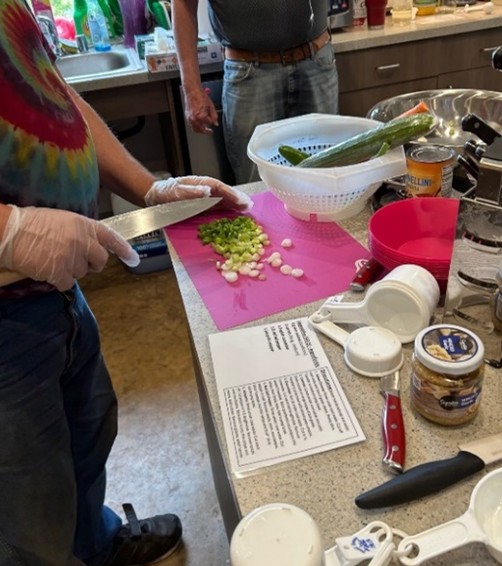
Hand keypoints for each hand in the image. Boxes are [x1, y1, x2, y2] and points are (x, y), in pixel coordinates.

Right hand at [0, 205, 138, 290]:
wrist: (9, 232)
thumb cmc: (32, 223)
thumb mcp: (62, 220)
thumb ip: (81, 232)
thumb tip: (90, 246)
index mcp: (84, 225)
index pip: (111, 238)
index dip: (124, 249)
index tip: (134, 259)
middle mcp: (83, 241)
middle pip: (101, 260)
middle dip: (92, 264)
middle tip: (77, 260)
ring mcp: (73, 257)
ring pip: (82, 273)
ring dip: (71, 270)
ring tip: (52, 257)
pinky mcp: (61, 272)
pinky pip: (68, 283)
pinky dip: (59, 280)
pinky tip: (47, 268)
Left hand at [144, 176, 252, 211]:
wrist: (154, 198)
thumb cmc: (163, 194)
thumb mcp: (174, 192)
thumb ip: (190, 192)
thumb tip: (207, 191)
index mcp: (200, 183)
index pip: (219, 188)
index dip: (231, 194)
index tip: (241, 201)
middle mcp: (205, 190)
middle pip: (224, 193)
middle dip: (237, 199)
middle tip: (249, 206)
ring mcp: (205, 198)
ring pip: (223, 200)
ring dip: (235, 205)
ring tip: (247, 210)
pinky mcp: (203, 206)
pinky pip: (217, 208)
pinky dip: (227, 211)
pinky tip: (234, 215)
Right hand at [183, 86, 218, 133]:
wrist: (192, 91)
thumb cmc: (200, 96)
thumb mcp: (211, 106)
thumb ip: (214, 116)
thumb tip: (215, 123)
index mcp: (201, 116)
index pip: (209, 123)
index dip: (212, 122)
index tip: (213, 121)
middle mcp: (195, 118)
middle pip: (202, 130)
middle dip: (206, 131)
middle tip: (210, 131)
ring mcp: (190, 118)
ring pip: (196, 130)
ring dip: (201, 131)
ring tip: (205, 129)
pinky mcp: (187, 117)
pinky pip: (191, 125)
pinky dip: (196, 127)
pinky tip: (199, 125)